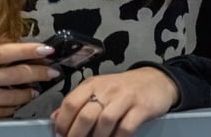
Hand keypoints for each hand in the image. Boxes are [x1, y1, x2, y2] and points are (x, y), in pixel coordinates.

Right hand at [0, 42, 59, 120]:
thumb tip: (5, 42)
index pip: (4, 52)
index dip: (27, 50)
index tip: (46, 48)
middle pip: (14, 74)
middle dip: (38, 72)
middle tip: (53, 71)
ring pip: (13, 96)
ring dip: (29, 92)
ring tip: (36, 88)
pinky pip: (3, 112)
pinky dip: (14, 107)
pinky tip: (17, 102)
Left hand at [51, 66, 178, 136]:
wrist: (155, 80)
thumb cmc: (122, 88)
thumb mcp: (97, 90)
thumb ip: (78, 102)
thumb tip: (55, 117)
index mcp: (91, 84)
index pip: (70, 102)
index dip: (62, 122)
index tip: (59, 135)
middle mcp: (106, 89)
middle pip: (85, 115)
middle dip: (76, 134)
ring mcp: (124, 98)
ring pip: (104, 122)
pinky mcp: (141, 108)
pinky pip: (125, 128)